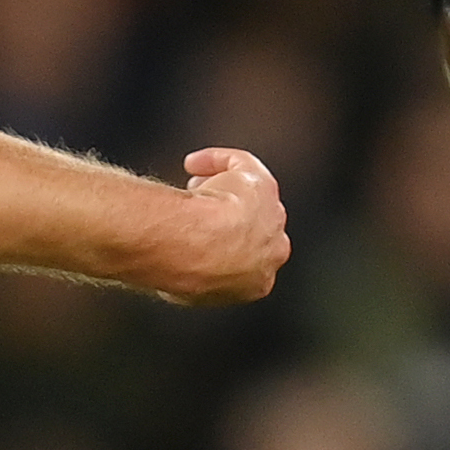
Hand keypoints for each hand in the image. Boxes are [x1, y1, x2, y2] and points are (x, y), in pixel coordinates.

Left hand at [155, 148, 289, 304]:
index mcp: (259, 282)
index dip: (223, 249)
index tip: (201, 242)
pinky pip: (241, 165)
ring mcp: (272, 214)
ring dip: (222, 189)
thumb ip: (196, 278)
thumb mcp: (190, 289)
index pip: (247, 263)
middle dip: (227, 217)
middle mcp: (274, 248)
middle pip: (253, 226)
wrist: (203, 246)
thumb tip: (174, 276)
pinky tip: (192, 163)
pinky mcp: (262, 183)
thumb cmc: (193, 270)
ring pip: (250, 195)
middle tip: (199, 211)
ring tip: (193, 185)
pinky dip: (216, 161)